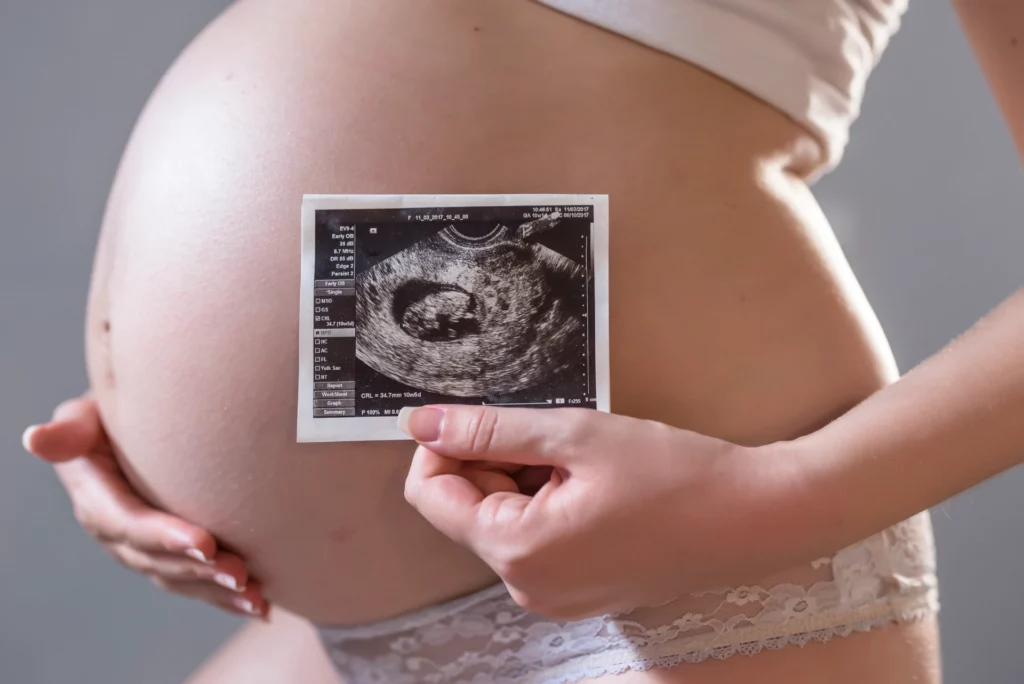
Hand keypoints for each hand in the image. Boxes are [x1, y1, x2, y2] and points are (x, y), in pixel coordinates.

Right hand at [23, 394, 268, 618]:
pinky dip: (222, 594)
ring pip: (177, 577)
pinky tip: (257, 603)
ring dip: (215, 591)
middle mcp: (114, 530)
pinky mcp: (164, 553)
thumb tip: (35, 438)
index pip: (129, 523)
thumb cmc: (110, 415)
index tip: (205, 541)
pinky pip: (191, 580)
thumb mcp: (84, 417)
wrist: (127, 429)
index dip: (164, 536)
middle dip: (199, 570)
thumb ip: (69, 430)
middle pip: (156, 560)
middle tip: (240, 572)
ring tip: (254, 595)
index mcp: (94, 498)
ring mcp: (139, 547)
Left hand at [402, 405, 815, 620]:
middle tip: (552, 433)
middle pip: (467, 510)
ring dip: (524, 480)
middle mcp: (526, 588)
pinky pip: (536, 542)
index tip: (486, 415)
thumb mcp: (574, 434)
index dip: (445, 445)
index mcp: (517, 551)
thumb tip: (419, 423)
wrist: (755, 517)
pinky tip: (594, 484)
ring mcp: (554, 598)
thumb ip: (491, 430)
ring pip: (503, 522)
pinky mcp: (580, 593)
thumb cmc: (672, 472)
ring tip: (582, 459)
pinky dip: (547, 504)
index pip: (430, 495)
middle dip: (493, 462)